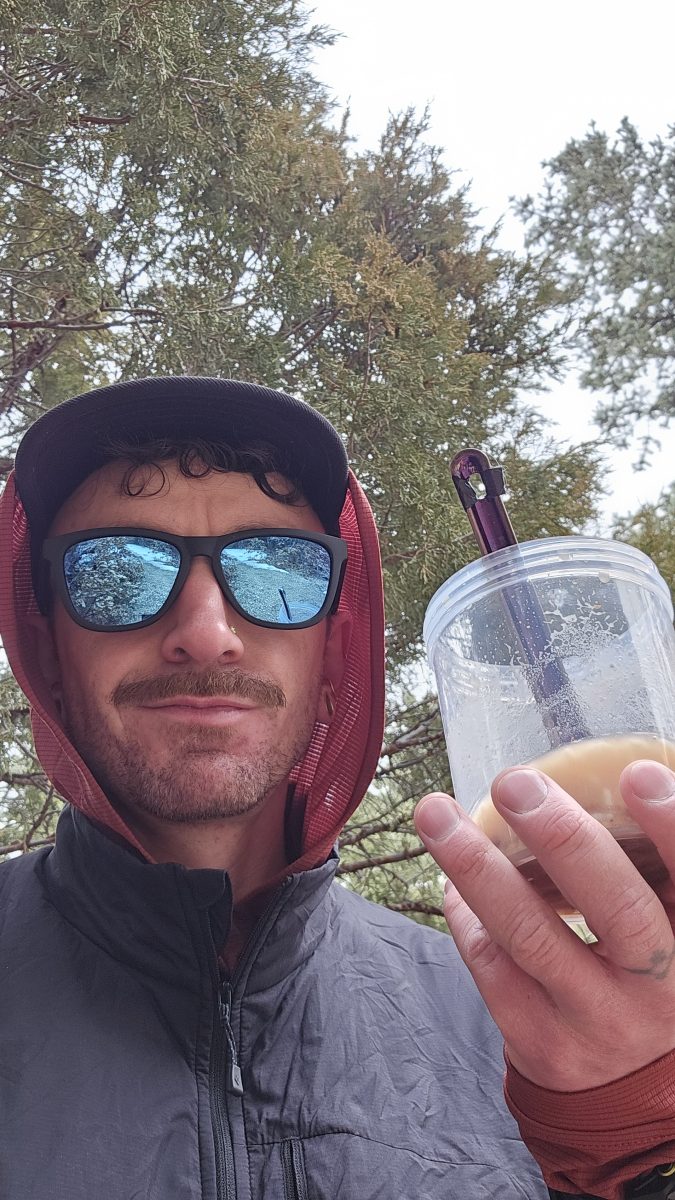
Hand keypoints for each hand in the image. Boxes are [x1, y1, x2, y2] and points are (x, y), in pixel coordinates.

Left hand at [414, 760, 674, 1091]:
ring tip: (437, 812)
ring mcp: (593, 1020)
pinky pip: (491, 965)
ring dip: (477, 867)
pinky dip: (465, 913)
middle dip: (563, 839)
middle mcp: (655, 990)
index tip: (638, 774)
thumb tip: (619, 777)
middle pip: (616, 910)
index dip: (671, 829)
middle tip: (517, 784)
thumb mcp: (669, 934)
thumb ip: (652, 878)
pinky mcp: (539, 1041)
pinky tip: (451, 876)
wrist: (633, 1107)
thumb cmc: (652, 989)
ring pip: (530, 937)